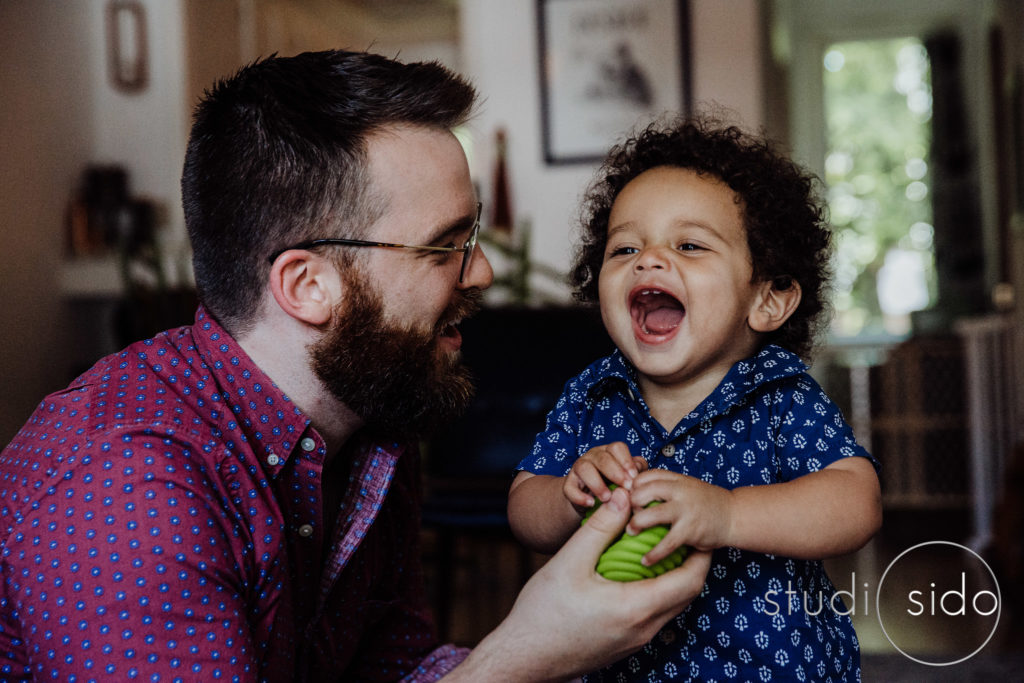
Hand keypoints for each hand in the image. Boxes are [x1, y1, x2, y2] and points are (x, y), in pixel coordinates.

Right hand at [451, 487, 710, 679]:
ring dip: (673, 578)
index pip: (690, 580)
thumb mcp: (570, 560)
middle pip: (687, 595)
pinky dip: (656, 593)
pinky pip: (654, 617)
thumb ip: (601, 527)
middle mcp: (644, 629)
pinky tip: (635, 575)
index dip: (701, 554)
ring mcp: (635, 641)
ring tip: (660, 550)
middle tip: (683, 536)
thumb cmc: (544, 611)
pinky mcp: (624, 645)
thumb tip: (624, 497)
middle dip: (692, 563)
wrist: (524, 656)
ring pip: (671, 607)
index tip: (698, 531)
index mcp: (637, 607)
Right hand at [564, 442, 647, 510]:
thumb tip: (640, 473)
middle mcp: (594, 456)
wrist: (591, 501)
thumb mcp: (628, 479)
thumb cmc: (615, 487)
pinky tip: (590, 504)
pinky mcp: (569, 484)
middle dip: (615, 472)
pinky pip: (570, 487)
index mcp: (610, 452)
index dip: (626, 462)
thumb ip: (636, 472)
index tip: (634, 478)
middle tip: (625, 488)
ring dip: (596, 483)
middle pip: (602, 457)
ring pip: (584, 468)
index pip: (617, 448)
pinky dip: (579, 496)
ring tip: (607, 498)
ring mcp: (579, 468)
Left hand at [628, 469, 732, 565]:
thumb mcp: (685, 486)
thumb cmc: (704, 502)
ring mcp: (685, 510)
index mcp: (676, 479)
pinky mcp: (690, 530)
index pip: (644, 477)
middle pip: (642, 492)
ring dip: (636, 524)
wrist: (734, 515)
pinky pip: (667, 543)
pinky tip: (645, 561)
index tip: (628, 499)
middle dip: (630, 504)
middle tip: (628, 514)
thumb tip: (633, 491)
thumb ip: (664, 486)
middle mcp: (679, 491)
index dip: (632, 487)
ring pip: (650, 515)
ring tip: (630, 532)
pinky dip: (654, 554)